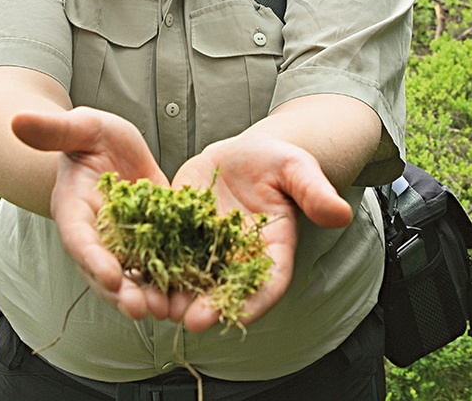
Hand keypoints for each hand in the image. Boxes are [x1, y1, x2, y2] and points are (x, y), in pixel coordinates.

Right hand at [11, 107, 169, 320]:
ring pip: (134, 277)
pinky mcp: (151, 241)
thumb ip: (54, 129)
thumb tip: (16, 119)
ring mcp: (124, 244)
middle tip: (142, 309)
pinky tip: (193, 294)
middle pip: (105, 271)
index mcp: (74, 211)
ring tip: (170, 310)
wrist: (110, 149)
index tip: (111, 277)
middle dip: (122, 293)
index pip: (80, 239)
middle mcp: (96, 236)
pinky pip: (161, 265)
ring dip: (149, 296)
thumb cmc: (90, 137)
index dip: (93, 259)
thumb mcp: (81, 127)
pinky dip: (174, 280)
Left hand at [167, 133, 352, 331]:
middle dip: (204, 305)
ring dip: (171, 293)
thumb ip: (314, 193)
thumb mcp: (298, 169)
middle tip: (184, 317)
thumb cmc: (277, 162)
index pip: (268, 283)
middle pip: (223, 289)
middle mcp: (237, 257)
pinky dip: (148, 261)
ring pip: (188, 277)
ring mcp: (206, 247)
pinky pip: (163, 250)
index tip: (235, 316)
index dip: (253, 301)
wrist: (246, 153)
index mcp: (272, 250)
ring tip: (153, 301)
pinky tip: (131, 267)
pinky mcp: (179, 230)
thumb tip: (340, 213)